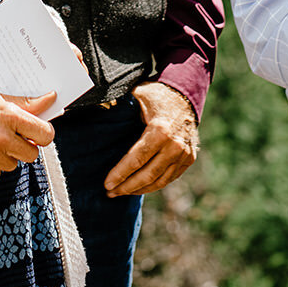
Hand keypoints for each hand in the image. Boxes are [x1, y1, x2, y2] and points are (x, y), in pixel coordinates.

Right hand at [0, 88, 56, 180]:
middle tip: (9, 137)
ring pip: (12, 165)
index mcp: (9, 116)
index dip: (42, 134)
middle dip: (23, 147)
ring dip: (5, 157)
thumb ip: (23, 103)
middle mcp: (2, 138)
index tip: (36, 133)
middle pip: (31, 154)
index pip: (44, 134)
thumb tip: (48, 100)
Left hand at [103, 82, 198, 197]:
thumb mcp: (137, 94)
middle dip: (126, 187)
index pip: (137, 159)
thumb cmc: (155, 96)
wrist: (184, 95)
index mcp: (160, 130)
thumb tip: (98, 108)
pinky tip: (140, 187)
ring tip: (121, 192)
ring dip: (139, 190)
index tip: (106, 184)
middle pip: (147, 175)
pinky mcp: (189, 159)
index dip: (120, 174)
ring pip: (159, 181)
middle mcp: (174, 145)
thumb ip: (117, 102)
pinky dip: (154, 185)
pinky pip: (169, 178)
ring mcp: (184, 154)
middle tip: (110, 192)